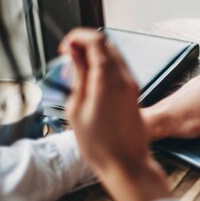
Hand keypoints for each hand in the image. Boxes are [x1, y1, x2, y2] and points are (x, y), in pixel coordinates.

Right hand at [60, 29, 169, 200]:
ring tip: (77, 70)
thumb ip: (78, 75)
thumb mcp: (77, 108)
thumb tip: (75, 54)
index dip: (77, 37)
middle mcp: (124, 77)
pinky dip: (104, 65)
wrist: (126, 163)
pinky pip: (119, 68)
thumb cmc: (100, 144)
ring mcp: (132, 84)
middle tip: (68, 57)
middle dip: (85, 43)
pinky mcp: (134, 92)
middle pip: (107, 43)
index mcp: (108, 79)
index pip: (96, 39)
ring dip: (95, 54)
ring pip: (114, 54)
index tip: (65, 47)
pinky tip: (91, 80)